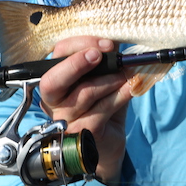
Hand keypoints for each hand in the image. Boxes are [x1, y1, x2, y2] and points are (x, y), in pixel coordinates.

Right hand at [38, 36, 132, 185]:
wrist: (108, 142)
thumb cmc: (101, 105)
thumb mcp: (101, 79)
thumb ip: (105, 61)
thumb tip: (115, 43)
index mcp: (55, 81)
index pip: (57, 56)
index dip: (79, 45)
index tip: (106, 45)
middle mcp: (53, 102)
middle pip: (52, 81)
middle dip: (76, 63)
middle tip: (100, 55)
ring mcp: (66, 119)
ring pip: (84, 93)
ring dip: (109, 79)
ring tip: (126, 74)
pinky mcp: (84, 132)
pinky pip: (102, 109)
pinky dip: (120, 95)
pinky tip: (132, 87)